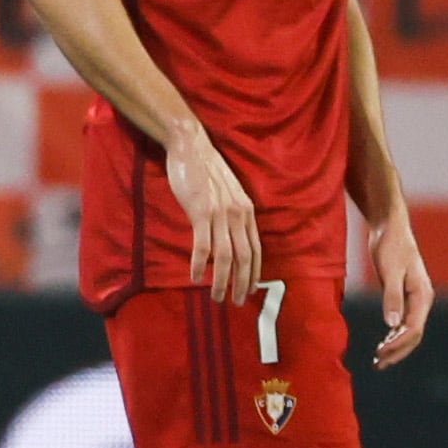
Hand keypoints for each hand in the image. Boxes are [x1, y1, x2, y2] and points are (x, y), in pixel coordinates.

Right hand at [165, 124, 258, 301]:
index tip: (249, 289)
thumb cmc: (204, 168)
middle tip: (237, 302)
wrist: (191, 145)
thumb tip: (227, 233)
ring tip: (217, 297)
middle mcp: (238, 214)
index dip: (254, 272)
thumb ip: (230, 212)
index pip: (256, 249)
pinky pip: (203, 245)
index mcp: (246, 210)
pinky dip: (200, 265)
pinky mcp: (201, 211)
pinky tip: (195, 278)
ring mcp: (220, 214)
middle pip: (245, 257)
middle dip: (242, 283)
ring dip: (222, 280)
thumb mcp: (225, 192)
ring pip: (226, 256)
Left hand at [367, 204, 433, 368]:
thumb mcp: (389, 270)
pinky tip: (383, 342)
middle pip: (414, 335)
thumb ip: (391, 296)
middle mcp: (422, 299)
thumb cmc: (390, 245)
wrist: (390, 227)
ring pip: (409, 330)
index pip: (413, 329)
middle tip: (378, 364)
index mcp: (422, 296)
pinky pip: (403, 321)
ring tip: (379, 360)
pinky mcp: (405, 294)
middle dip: (397, 351)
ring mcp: (415, 298)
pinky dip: (394, 334)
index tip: (379, 355)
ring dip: (395, 346)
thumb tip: (392, 324)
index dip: (397, 345)